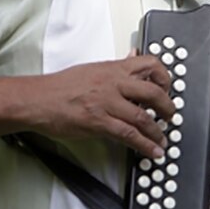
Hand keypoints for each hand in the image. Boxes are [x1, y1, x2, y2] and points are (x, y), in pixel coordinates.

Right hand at [32, 53, 173, 158]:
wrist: (38, 99)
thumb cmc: (61, 86)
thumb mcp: (93, 69)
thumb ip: (117, 66)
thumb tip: (133, 57)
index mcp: (113, 68)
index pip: (150, 64)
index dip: (165, 78)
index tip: (168, 89)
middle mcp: (113, 83)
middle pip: (153, 92)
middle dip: (168, 108)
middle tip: (171, 117)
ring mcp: (106, 103)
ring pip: (143, 117)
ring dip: (158, 132)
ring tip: (163, 140)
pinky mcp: (98, 122)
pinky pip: (128, 135)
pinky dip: (144, 145)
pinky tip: (151, 151)